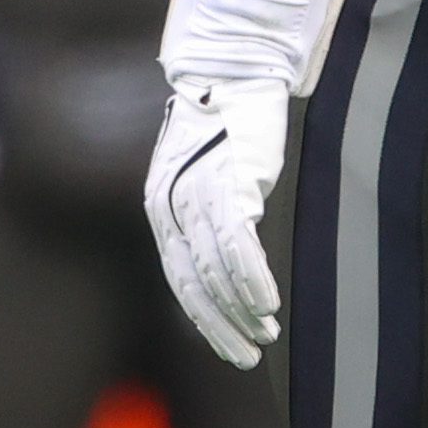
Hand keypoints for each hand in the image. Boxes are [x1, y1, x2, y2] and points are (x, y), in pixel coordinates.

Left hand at [148, 74, 292, 365]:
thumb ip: (204, 213)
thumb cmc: (222, 122)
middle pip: (194, 285)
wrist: (230, 71)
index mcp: (161, 207)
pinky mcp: (229, 185)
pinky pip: (236, 246)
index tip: (230, 345)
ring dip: (241, 309)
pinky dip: (251, 280)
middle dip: (221, 327)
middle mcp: (171, 207)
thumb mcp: (201, 172)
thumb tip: (225, 259)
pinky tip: (266, 304)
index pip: (180, 279)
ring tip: (265, 334)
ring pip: (215, 271)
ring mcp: (197, 197)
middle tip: (246, 356)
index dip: (205, 318)